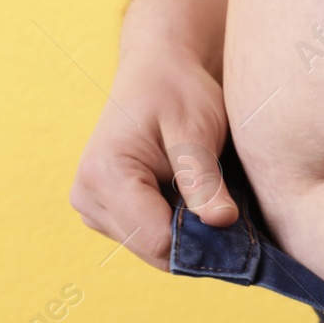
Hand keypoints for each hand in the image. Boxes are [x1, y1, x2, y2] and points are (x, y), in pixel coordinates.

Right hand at [69, 40, 236, 269]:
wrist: (158, 71)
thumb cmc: (178, 91)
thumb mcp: (196, 130)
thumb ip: (204, 179)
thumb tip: (222, 223)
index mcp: (104, 175)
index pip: (157, 240)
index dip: (202, 240)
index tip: (235, 222)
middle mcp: (88, 197)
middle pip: (154, 251)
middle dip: (196, 240)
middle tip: (230, 208)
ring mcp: (92, 208)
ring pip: (153, 250)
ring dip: (187, 235)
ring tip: (209, 196)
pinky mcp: (105, 213)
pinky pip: (148, 239)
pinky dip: (177, 229)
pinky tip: (193, 199)